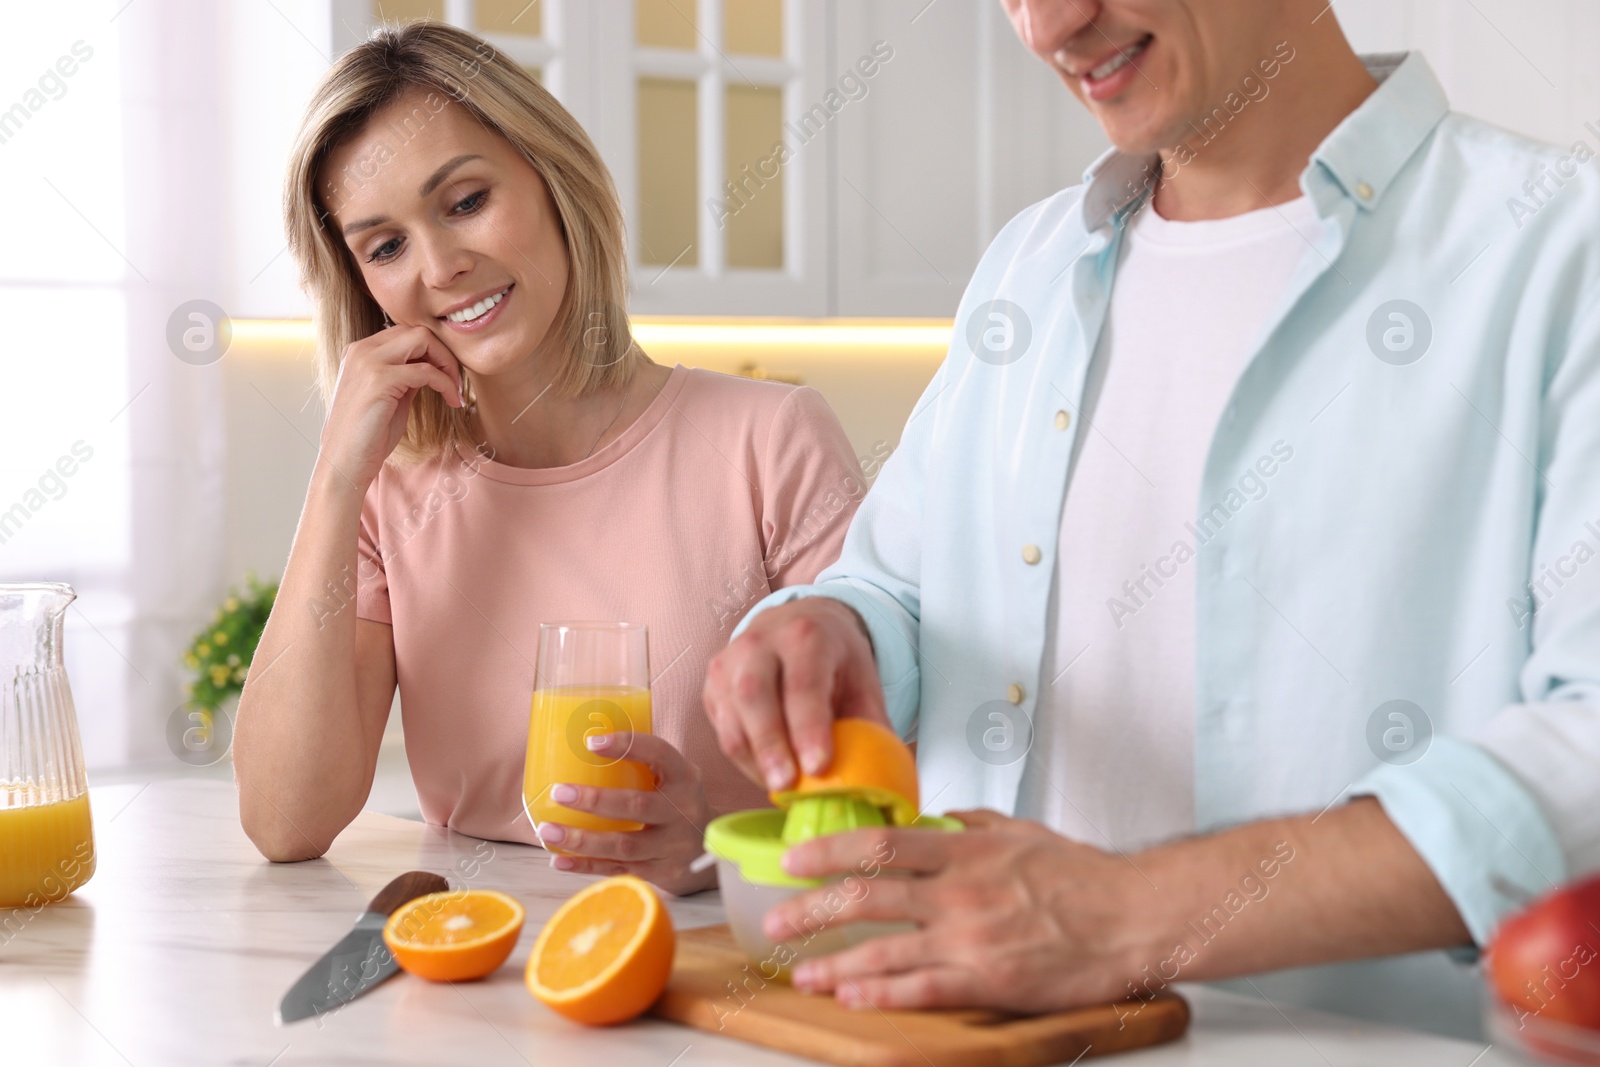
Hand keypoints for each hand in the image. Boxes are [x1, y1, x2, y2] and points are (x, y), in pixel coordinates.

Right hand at [318, 318, 464, 487]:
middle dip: (444, 352)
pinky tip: (452, 401)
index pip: (406, 332)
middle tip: (455, 381)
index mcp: (361, 352)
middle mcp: (361, 350)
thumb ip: (407, 376)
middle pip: (417, 329)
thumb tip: (432, 366)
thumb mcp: (391, 396)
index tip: (447, 375)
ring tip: (455, 390)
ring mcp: (368, 361)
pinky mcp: (379, 379)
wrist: (345, 462)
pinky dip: (445, 383)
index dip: (433, 350)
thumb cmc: (368, 436)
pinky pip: (426, 370)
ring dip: (447, 364)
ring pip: (422, 339)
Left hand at [534, 732, 714, 896]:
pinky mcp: (663, 872)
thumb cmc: (677, 802)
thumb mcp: (674, 777)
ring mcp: (674, 845)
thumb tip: (583, 745)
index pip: (659, 753)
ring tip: (548, 831)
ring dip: (582, 840)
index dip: (627, 745)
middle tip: (558, 792)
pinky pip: (619, 869)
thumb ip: (642, 764)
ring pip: (624, 845)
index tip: (591, 742)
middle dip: (594, 800)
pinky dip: (586, 866)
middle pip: (637, 805)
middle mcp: (683, 810)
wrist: (711, 847)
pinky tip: (559, 860)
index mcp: (684, 777)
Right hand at [703, 598, 887, 792]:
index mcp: (806, 634)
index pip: (803, 682)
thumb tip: (875, 778)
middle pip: (755, 694)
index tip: (818, 767)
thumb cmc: (833, 659)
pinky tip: (767, 772)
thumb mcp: (862, 680)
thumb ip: (869, 725)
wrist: (797, 622)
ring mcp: (730, 661)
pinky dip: (743, 758)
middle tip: (786, 785)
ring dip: (754, 758)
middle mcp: (760, 642)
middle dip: (770, 745)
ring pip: (732, 715)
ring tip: (779, 787)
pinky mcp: (713, 685)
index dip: (808, 727)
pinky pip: (722, 728)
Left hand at [762, 809, 1160, 1012]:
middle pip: (867, 895)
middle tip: (777, 920)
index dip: (830, 850)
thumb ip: (970, 823)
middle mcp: (960, 891)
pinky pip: (922, 988)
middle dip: (813, 909)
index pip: (882, 844)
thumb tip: (932, 820)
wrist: (1133, 917)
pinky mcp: (989, 979)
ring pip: (884, 949)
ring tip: (801, 972)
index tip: (795, 858)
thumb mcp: (1020, 830)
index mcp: (966, 850)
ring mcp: (971, 937)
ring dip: (835, 964)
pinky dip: (882, 994)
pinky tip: (852, 997)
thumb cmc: (1083, 876)